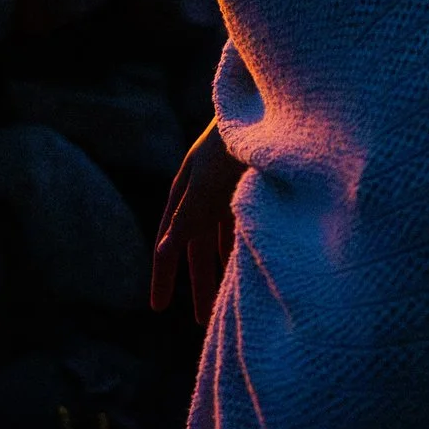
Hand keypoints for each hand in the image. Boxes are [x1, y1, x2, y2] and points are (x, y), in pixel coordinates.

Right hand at [150, 119, 246, 325]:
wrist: (270, 107)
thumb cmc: (234, 142)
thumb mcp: (206, 184)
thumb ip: (186, 219)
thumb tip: (161, 251)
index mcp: (186, 190)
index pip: (169, 242)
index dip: (163, 275)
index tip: (157, 308)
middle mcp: (205, 192)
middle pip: (197, 248)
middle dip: (198, 283)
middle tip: (200, 321)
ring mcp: (230, 190)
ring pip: (223, 242)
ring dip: (224, 271)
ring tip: (229, 303)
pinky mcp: (255, 188)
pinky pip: (244, 229)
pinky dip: (243, 251)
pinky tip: (251, 271)